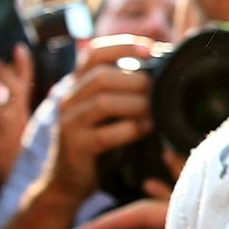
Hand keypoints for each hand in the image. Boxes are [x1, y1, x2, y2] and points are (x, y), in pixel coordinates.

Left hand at [0, 46, 34, 189]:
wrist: (21, 174)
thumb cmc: (15, 134)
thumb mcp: (18, 109)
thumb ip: (15, 84)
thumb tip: (12, 53)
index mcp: (22, 105)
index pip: (24, 80)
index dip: (23, 64)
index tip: (17, 47)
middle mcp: (17, 115)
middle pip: (14, 90)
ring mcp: (6, 130)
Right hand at [43, 36, 160, 206]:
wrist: (67, 183)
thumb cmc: (96, 143)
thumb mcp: (103, 112)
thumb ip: (121, 90)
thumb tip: (160, 67)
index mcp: (76, 85)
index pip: (94, 52)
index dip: (123, 45)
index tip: (151, 49)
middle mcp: (68, 99)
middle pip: (101, 75)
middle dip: (135, 79)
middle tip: (158, 89)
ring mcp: (69, 123)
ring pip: (103, 101)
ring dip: (136, 103)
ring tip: (155, 109)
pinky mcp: (77, 147)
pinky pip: (106, 133)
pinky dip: (131, 128)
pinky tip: (146, 128)